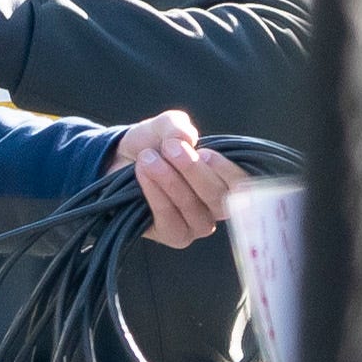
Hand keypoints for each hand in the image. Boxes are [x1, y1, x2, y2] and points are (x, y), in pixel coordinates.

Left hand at [111, 110, 245, 247]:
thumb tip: (186, 138)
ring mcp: (196, 224)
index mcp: (227, 180)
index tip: (204, 151)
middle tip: (170, 148)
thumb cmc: (153, 144)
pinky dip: (156, 196)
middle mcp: (218, 206)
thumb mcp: (165, 127)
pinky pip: (170, 221)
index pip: (244, 184)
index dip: (228, 171)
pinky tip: (143, 176)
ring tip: (148, 158)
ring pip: (193, 209)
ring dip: (170, 181)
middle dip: (193, 171)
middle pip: (218, 197)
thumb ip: (177, 126)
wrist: (118, 160)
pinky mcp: (173, 235)